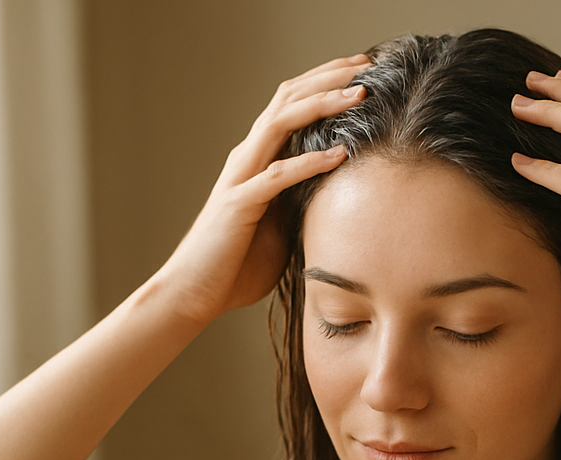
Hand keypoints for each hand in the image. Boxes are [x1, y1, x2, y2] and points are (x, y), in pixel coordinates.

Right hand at [153, 55, 369, 327]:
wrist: (193, 293)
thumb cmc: (235, 265)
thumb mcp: (281, 227)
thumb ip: (302, 203)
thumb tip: (341, 198)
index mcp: (257, 160)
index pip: (291, 105)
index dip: (325, 83)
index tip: (364, 71)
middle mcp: (247, 158)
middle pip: (287, 99)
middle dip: (328, 78)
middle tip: (367, 64)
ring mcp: (240, 177)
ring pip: (280, 123)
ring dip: (321, 105)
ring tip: (359, 95)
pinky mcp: (238, 204)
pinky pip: (278, 176)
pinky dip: (310, 162)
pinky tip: (340, 154)